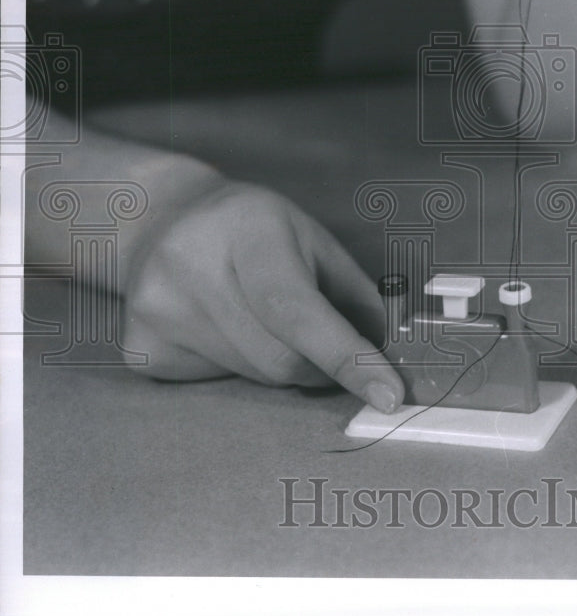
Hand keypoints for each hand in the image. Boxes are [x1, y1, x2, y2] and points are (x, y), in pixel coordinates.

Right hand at [122, 178, 403, 412]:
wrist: (160, 220)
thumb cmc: (254, 231)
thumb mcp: (312, 241)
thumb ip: (357, 298)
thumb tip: (396, 359)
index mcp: (245, 228)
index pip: (296, 308)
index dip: (346, 356)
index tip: (389, 395)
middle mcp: (190, 266)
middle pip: (279, 359)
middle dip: (321, 366)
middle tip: (327, 347)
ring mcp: (156, 311)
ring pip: (252, 378)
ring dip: (282, 366)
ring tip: (264, 321)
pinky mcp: (141, 349)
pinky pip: (217, 385)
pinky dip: (240, 368)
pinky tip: (222, 326)